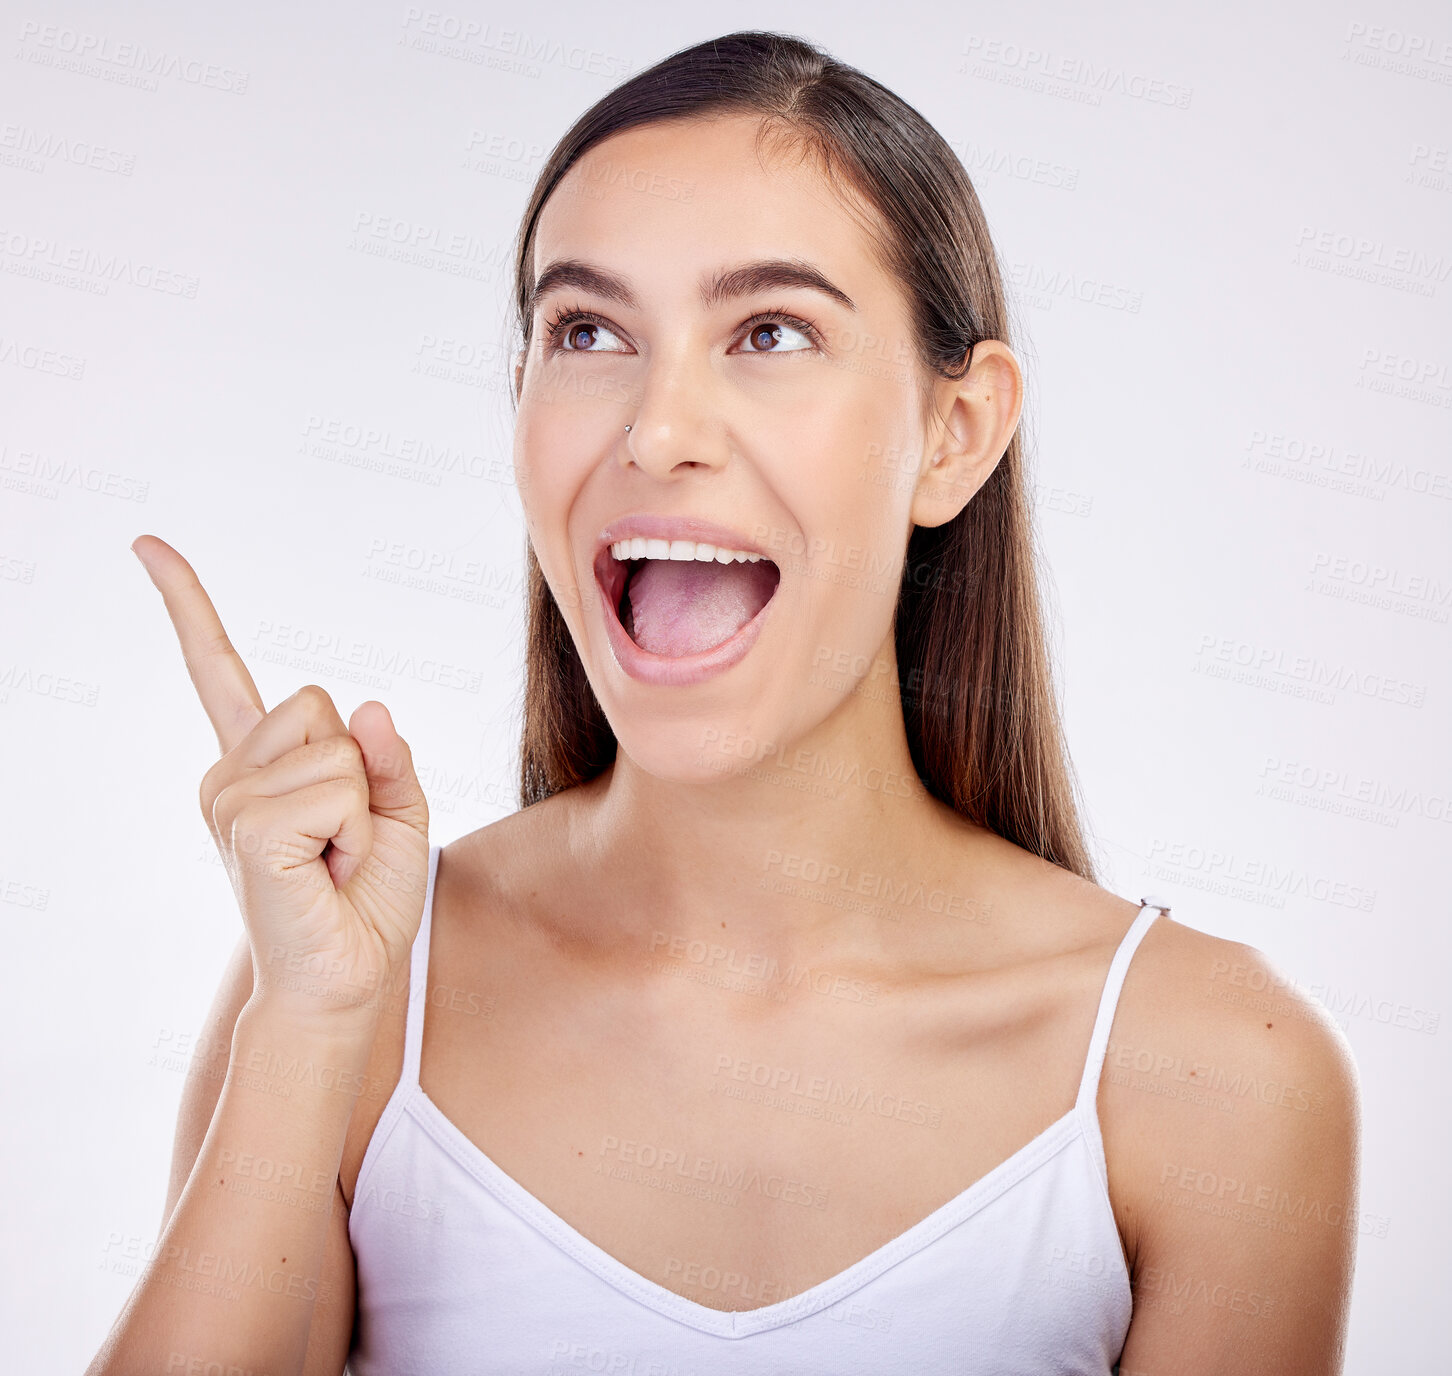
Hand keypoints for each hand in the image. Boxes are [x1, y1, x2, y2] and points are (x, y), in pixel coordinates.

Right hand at [132, 534, 430, 1019]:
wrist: (345, 977)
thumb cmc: (364, 902)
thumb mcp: (398, 814)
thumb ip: (386, 757)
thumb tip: (369, 707)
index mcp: (260, 765)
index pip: (218, 671)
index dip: (186, 605)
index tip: (146, 545)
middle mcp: (231, 774)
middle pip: (323, 707)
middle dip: (359, 771)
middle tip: (343, 840)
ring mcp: (229, 798)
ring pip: (338, 747)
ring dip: (361, 808)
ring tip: (334, 859)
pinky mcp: (246, 825)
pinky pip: (338, 786)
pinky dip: (356, 829)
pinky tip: (327, 870)